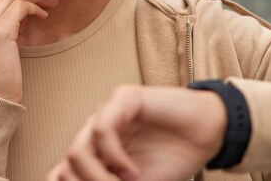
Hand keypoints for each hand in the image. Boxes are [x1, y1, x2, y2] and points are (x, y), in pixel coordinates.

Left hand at [47, 85, 226, 180]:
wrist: (208, 134)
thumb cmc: (173, 157)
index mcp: (95, 152)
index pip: (62, 174)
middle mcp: (94, 132)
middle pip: (68, 168)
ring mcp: (106, 113)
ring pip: (78, 152)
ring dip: (99, 178)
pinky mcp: (123, 98)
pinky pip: (102, 131)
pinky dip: (115, 158)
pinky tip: (132, 172)